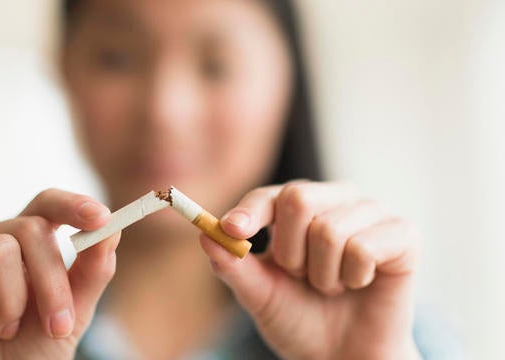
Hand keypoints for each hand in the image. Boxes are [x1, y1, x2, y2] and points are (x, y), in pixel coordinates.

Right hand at [0, 189, 119, 359]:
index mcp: (24, 240)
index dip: (72, 204)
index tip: (101, 218)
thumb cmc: (30, 349)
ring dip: (14, 302)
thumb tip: (112, 230)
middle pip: (30, 228)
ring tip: (6, 328)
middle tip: (58, 325)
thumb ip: (92, 272)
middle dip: (53, 283)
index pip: (46, 203)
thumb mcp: (73, 312)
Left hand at [200, 181, 420, 359]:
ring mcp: (371, 212)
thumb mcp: (259, 295)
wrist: (344, 355)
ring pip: (330, 230)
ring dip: (323, 274)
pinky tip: (360, 284)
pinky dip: (354, 277)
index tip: (233, 230)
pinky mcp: (402, 234)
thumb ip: (233, 266)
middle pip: (299, 199)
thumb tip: (205, 234)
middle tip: (302, 277)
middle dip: (290, 253)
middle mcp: (335, 199)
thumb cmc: (301, 319)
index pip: (270, 196)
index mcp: (299, 208)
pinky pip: (364, 247)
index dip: (250, 212)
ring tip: (332, 287)